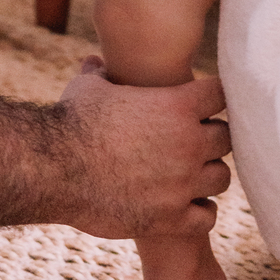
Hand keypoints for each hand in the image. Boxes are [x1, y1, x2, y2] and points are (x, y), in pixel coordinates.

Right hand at [58, 58, 230, 239]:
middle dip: (210, 138)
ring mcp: (183, 183)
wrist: (53, 171)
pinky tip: (182, 205)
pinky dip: (198, 211)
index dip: (209, 99)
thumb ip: (101, 73)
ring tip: (188, 174)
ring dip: (206, 175)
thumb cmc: (70, 122)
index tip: (197, 104)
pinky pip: (207, 216)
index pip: (221, 95)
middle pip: (227, 138)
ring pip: (222, 178)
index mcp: (177, 105)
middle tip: (190, 142)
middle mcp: (188, 143)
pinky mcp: (172, 219)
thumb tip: (95, 61)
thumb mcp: (88, 87)